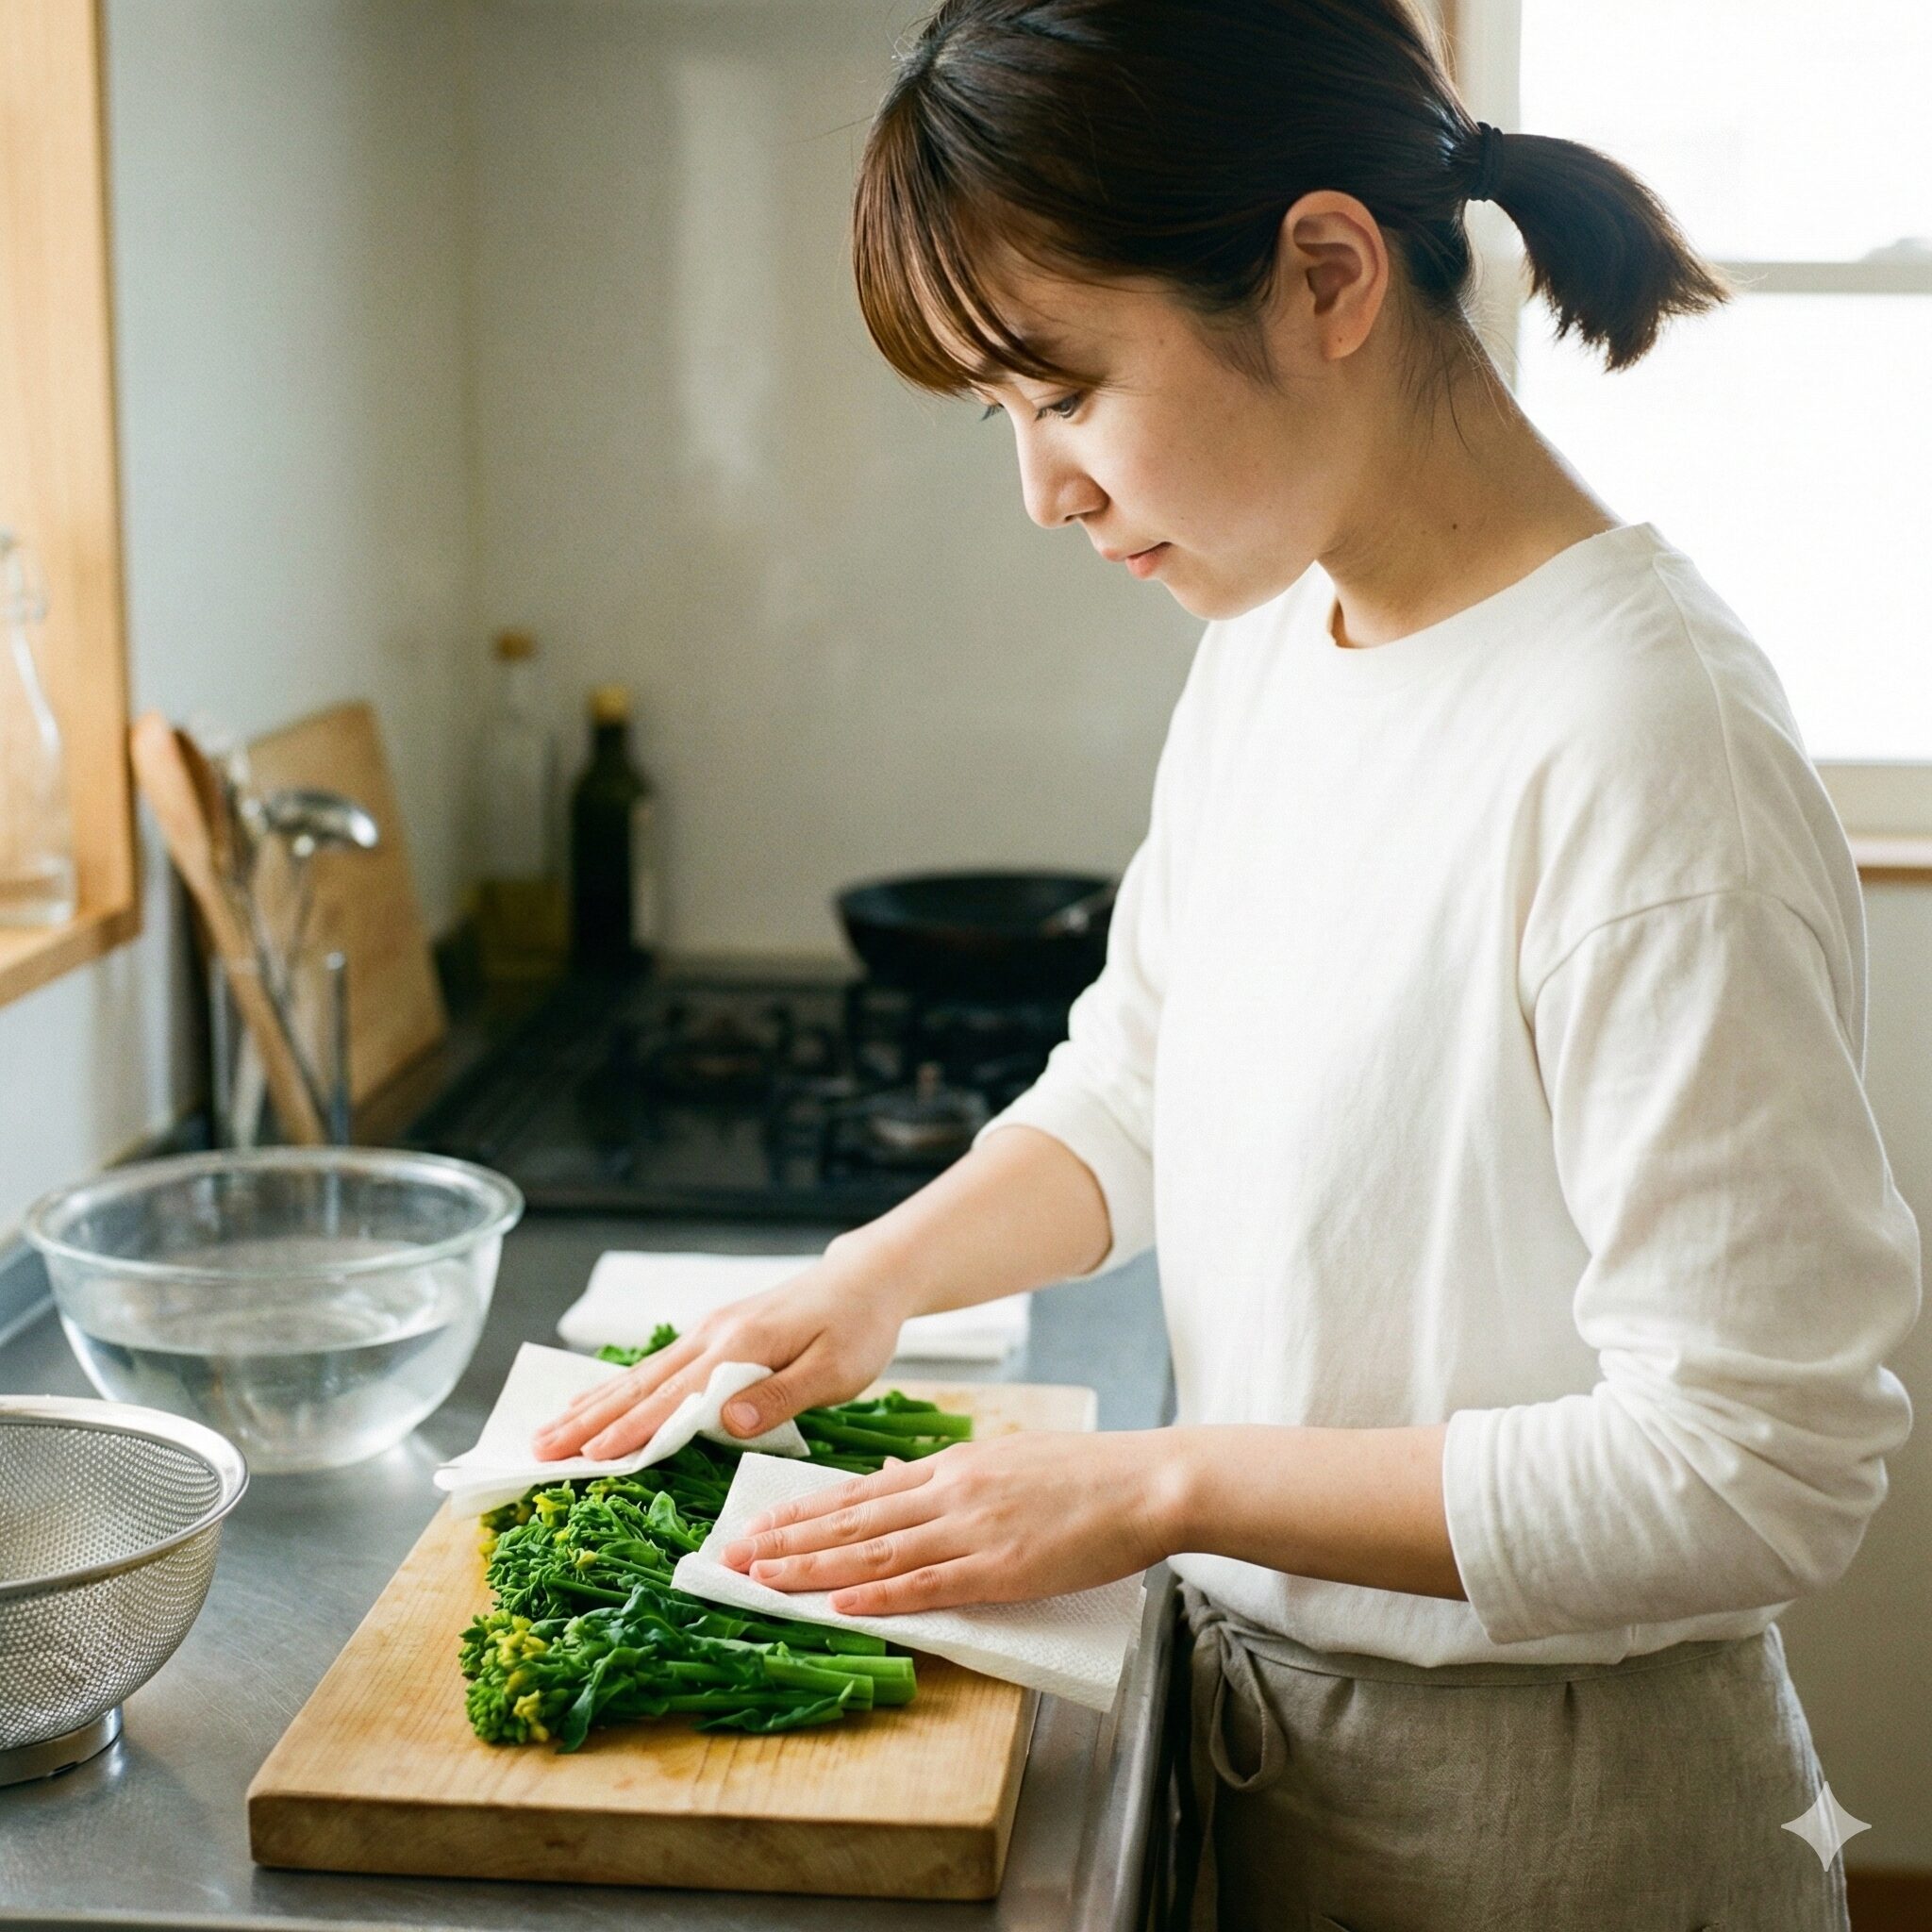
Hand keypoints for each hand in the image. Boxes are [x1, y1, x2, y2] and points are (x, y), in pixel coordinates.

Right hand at [530, 1239, 917, 1460]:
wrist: (867, 1279)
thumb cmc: (859, 1328)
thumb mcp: (836, 1369)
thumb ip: (779, 1395)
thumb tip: (722, 1422)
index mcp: (741, 1346)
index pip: (677, 1398)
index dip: (632, 1431)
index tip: (589, 1458)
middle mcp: (714, 1335)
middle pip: (642, 1385)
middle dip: (589, 1421)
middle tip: (539, 1450)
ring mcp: (710, 1331)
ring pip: (641, 1374)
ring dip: (592, 1404)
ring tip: (547, 1431)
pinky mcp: (714, 1333)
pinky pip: (657, 1366)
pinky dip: (618, 1387)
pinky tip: (594, 1402)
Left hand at [719, 1429, 1180, 1613]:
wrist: (1146, 1482)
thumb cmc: (1087, 1476)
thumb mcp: (1008, 1460)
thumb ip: (950, 1478)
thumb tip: (894, 1485)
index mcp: (954, 1467)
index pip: (861, 1493)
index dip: (805, 1512)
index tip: (759, 1525)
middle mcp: (950, 1493)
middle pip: (852, 1520)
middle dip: (787, 1540)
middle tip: (731, 1556)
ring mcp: (973, 1530)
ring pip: (875, 1551)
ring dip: (813, 1568)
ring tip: (761, 1579)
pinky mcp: (1001, 1568)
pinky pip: (928, 1584)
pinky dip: (879, 1594)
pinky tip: (840, 1602)